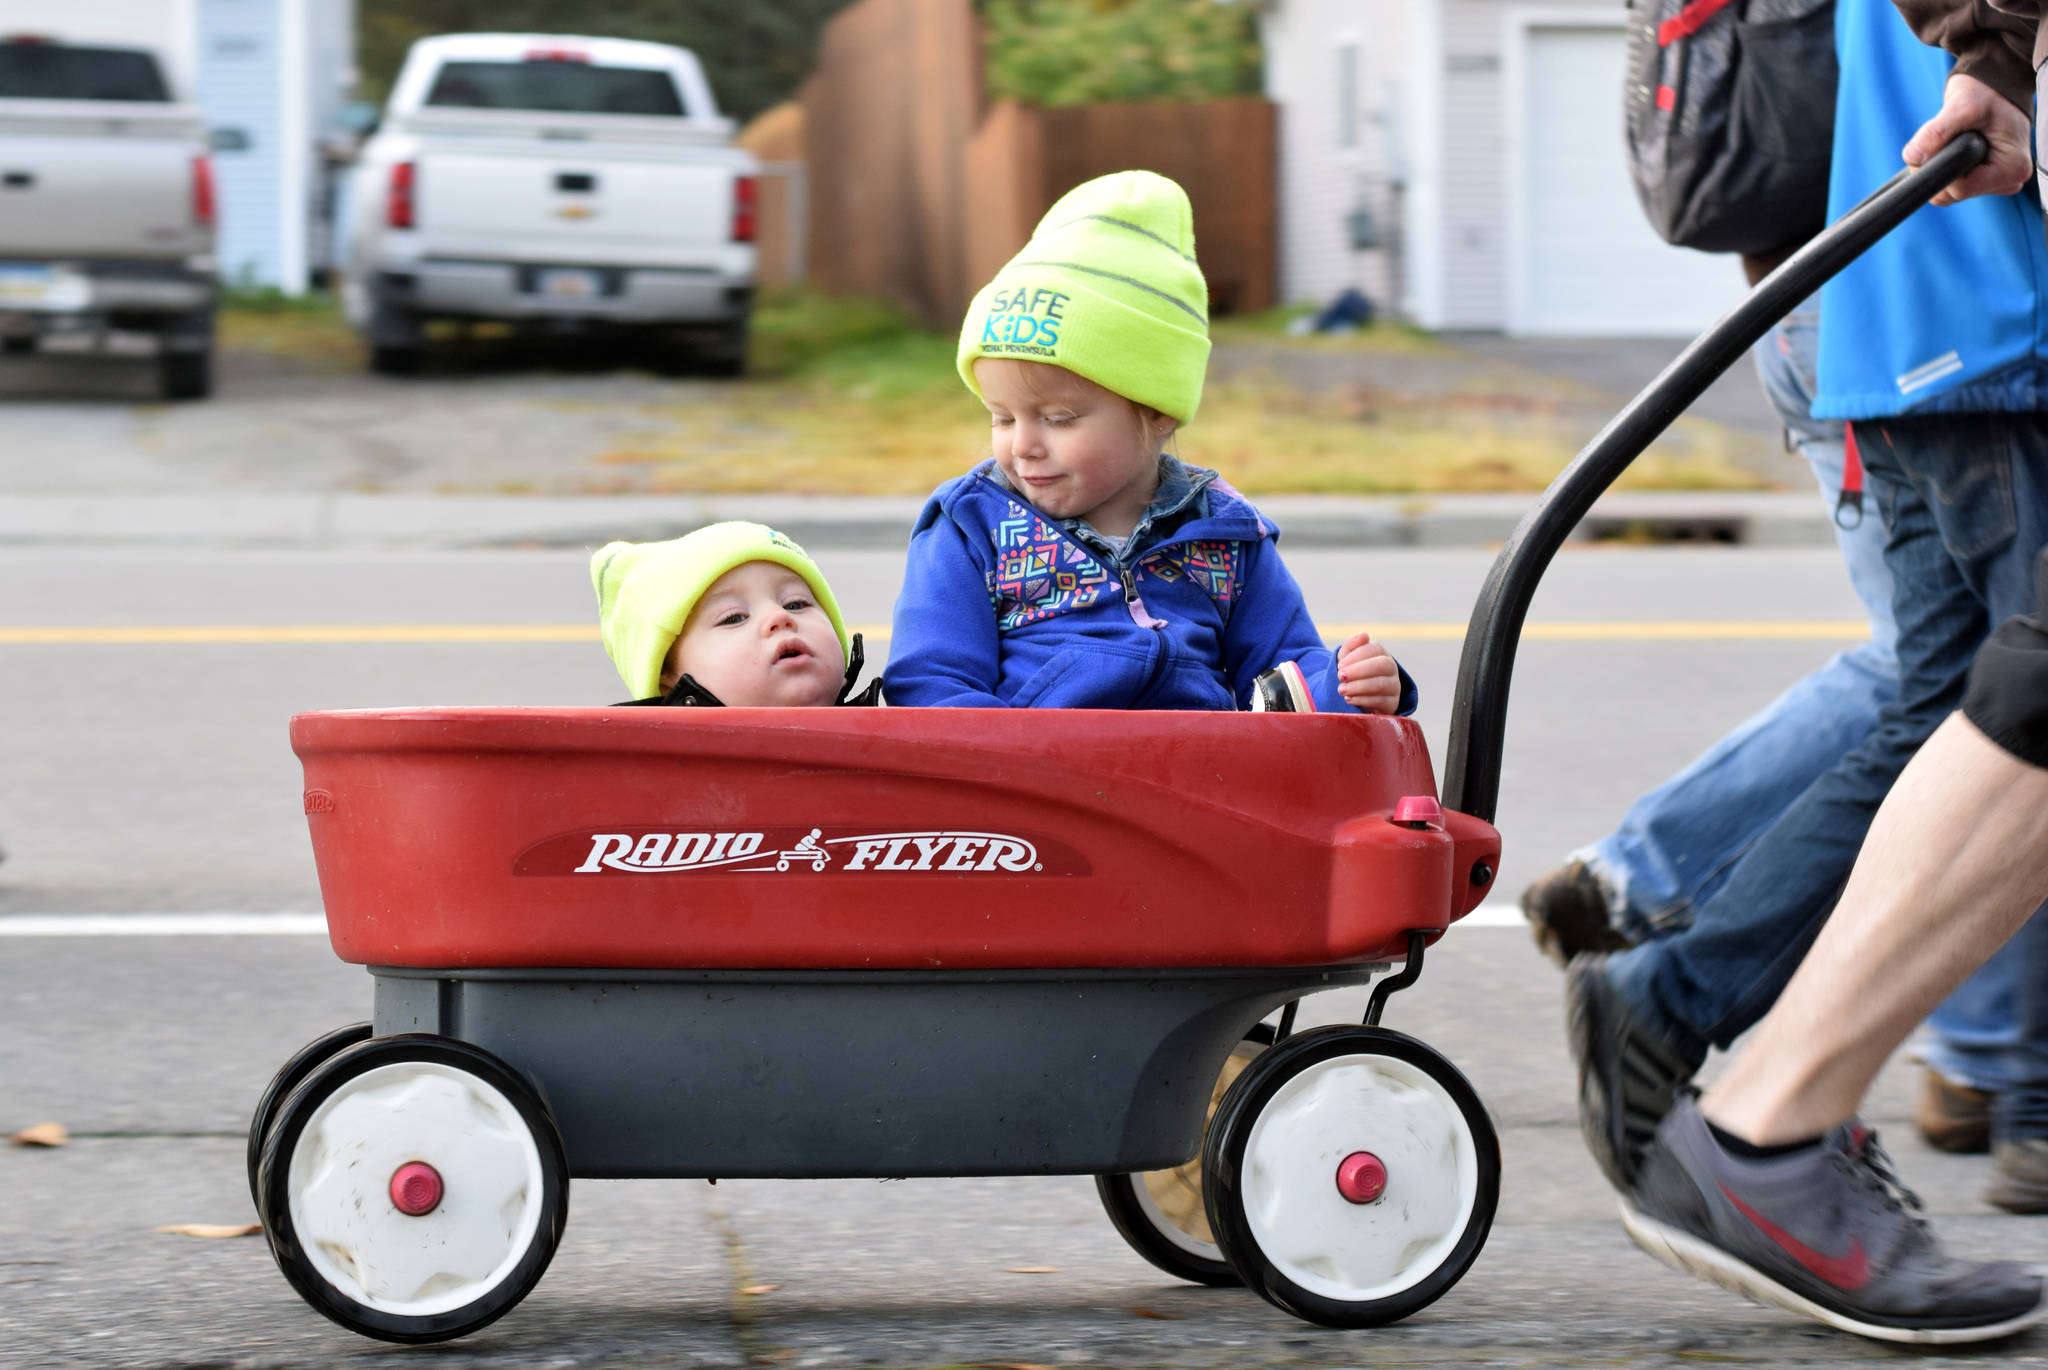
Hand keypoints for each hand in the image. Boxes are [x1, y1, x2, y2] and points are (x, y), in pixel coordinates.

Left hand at [1336, 631, 1401, 713]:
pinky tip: (1349, 699)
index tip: (1340, 665)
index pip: (1375, 649)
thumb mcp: (1346, 657)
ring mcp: (1394, 686)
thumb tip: (1364, 635)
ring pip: (1381, 684)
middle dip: (1359, 670)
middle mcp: (1391, 668)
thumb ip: (1352, 644)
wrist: (1354, 696)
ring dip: (1358, 686)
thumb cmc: (1351, 673)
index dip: (1357, 656)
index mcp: (1381, 654)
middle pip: (1382, 665)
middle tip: (1340, 676)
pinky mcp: (1392, 704)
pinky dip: (1362, 700)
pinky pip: (1381, 701)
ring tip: (1341, 690)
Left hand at [1902, 72, 2033, 205]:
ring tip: (1952, 137)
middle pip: (1952, 193)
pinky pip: (1949, 184)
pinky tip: (1953, 145)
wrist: (1993, 88)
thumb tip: (1912, 157)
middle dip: (1937, 167)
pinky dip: (1942, 165)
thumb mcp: (1963, 105)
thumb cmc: (1987, 93)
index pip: (1961, 190)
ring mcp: (1995, 182)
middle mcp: (2008, 180)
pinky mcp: (1983, 179)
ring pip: (1947, 190)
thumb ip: (1936, 133)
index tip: (1939, 145)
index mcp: (2012, 168)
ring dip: (1938, 164)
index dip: (1939, 171)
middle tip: (1944, 136)